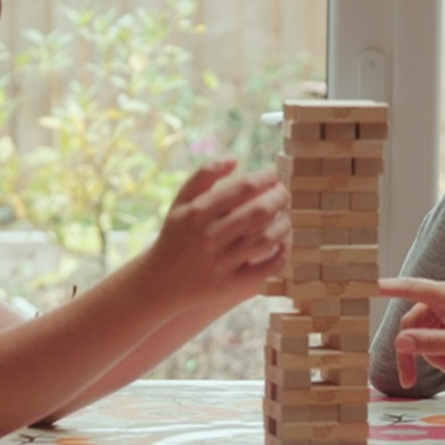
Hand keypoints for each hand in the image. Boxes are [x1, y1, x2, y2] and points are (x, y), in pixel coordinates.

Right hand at [146, 161, 290, 298]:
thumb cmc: (176, 237)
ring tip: (284, 218)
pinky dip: (281, 255)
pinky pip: (265, 269)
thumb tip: (234, 160)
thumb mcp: (180, 203)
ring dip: (283, 225)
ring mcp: (221, 262)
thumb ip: (203, 176)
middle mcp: (209, 237)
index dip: (265, 179)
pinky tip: (282, 245)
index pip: (243, 187)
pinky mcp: (230, 285)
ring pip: (266, 239)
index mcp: (197, 212)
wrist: (160, 283)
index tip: (273, 177)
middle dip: (279, 198)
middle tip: (284, 195)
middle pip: (259, 211)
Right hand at [378, 277, 444, 376]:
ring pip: (425, 328)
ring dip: (431, 351)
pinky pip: (438, 328)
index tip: (364, 284)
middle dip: (413, 350)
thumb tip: (401, 342)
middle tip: (409, 381)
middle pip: (414, 322)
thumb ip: (432, 343)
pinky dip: (440, 346)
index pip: (410, 288)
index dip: (385, 288)